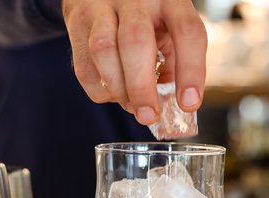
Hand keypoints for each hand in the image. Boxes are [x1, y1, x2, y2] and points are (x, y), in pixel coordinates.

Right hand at [62, 0, 206, 124]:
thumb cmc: (145, 16)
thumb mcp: (169, 29)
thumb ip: (174, 63)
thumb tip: (169, 104)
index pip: (187, 31)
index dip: (191, 71)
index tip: (189, 103)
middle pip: (136, 40)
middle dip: (141, 86)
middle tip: (148, 115)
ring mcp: (102, 6)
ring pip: (104, 50)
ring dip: (117, 88)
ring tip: (130, 104)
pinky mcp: (77, 21)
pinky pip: (84, 66)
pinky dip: (100, 89)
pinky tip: (112, 92)